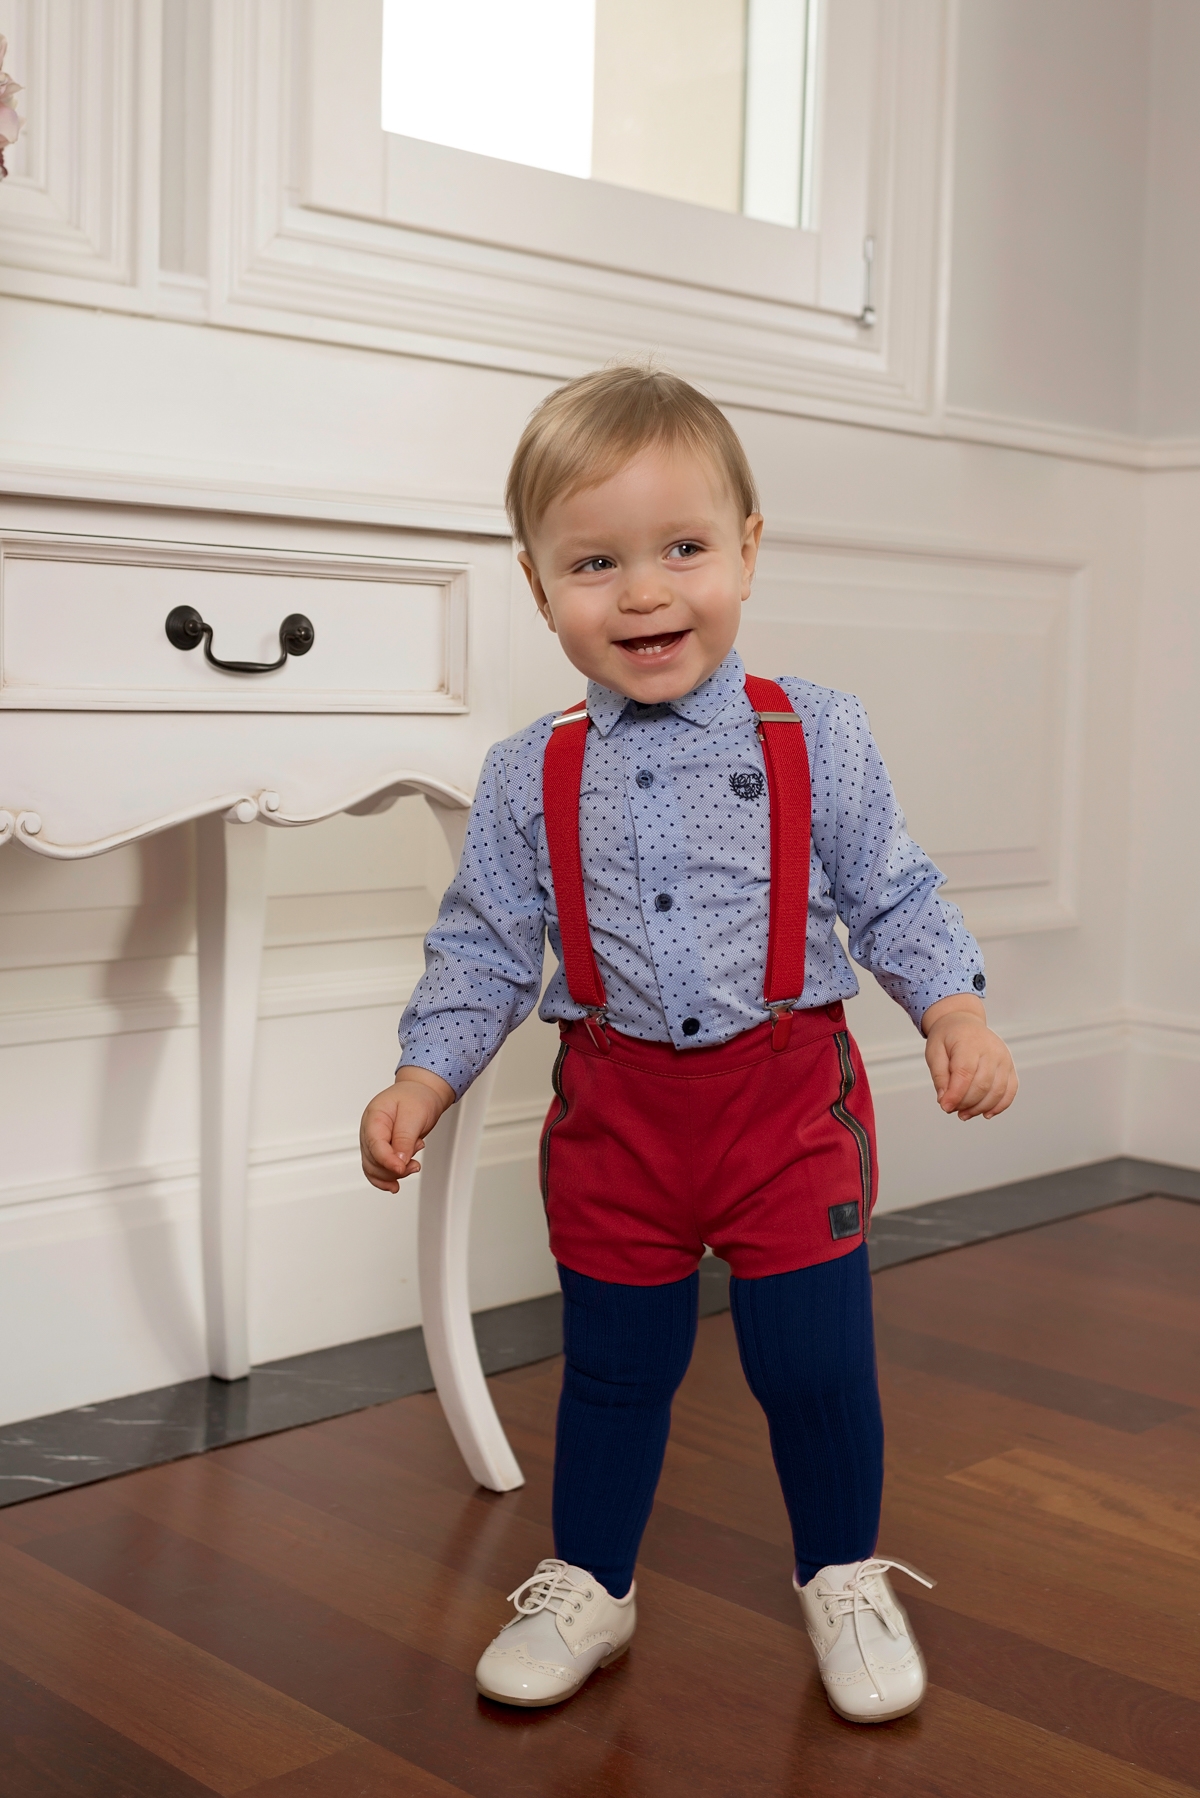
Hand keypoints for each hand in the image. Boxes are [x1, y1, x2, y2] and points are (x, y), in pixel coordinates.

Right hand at [360, 1068, 455, 1190]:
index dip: (387, 1161)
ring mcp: (373, 1141)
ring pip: (374, 1168)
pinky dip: (386, 1178)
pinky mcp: (381, 1149)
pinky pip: (377, 1168)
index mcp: (374, 1117)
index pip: (375, 1145)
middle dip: (394, 1168)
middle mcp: (370, 1130)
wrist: (421, 1092)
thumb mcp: (414, 1114)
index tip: (402, 1168)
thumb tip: (398, 1161)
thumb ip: (405, 1138)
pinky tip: (394, 1185)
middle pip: (372, 1160)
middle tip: (414, 1164)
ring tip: (413, 1166)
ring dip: (393, 1174)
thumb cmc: (416, 1097)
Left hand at [921, 996, 1016, 1120]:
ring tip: (964, 1114)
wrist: (963, 1022)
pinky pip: (1010, 1090)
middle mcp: (991, 1050)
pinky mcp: (1010, 1067)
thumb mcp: (934, 1051)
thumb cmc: (947, 1037)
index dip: (955, 1094)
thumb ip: (939, 1076)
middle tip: (950, 1109)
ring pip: (997, 1091)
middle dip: (965, 1103)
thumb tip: (945, 1101)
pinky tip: (985, 1114)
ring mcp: (1004, 1058)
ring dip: (980, 1108)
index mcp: (969, 1042)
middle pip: (982, 1085)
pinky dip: (999, 1106)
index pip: (965, 1073)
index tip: (945, 1107)